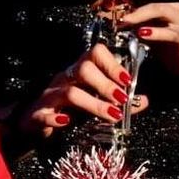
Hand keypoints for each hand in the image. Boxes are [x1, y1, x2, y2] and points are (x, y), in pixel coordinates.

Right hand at [22, 42, 147, 135]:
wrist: (34, 124)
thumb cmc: (68, 111)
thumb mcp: (96, 103)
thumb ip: (119, 102)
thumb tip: (144, 100)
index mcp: (79, 73)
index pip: (94, 54)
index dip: (112, 64)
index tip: (127, 79)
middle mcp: (64, 80)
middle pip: (83, 70)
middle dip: (106, 84)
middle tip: (121, 99)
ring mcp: (49, 97)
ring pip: (70, 93)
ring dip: (94, 104)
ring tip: (112, 116)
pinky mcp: (38, 115)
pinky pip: (45, 115)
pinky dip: (56, 119)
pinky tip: (67, 122)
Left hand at [120, 2, 178, 87]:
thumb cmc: (167, 45)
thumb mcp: (149, 31)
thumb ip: (137, 24)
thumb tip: (119, 19)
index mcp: (167, 6)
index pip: (148, 0)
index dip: (131, 3)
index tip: (114, 9)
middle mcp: (175, 10)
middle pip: (154, 3)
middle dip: (135, 10)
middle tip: (121, 17)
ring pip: (161, 11)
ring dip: (142, 16)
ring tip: (128, 21)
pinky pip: (170, 33)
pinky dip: (156, 32)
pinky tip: (144, 33)